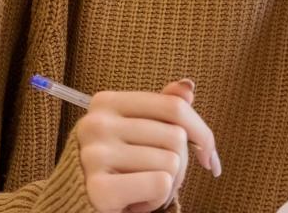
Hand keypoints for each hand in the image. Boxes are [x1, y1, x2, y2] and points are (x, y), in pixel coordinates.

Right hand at [76, 79, 220, 212]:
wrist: (80, 208)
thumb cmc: (116, 168)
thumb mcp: (135, 134)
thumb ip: (160, 109)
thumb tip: (188, 87)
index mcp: (105, 102)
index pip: (174, 107)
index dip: (201, 132)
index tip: (207, 156)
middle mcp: (96, 124)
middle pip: (176, 137)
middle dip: (180, 165)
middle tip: (156, 178)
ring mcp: (94, 155)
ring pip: (172, 162)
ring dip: (167, 185)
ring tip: (141, 189)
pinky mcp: (99, 189)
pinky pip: (160, 184)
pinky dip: (156, 199)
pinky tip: (135, 202)